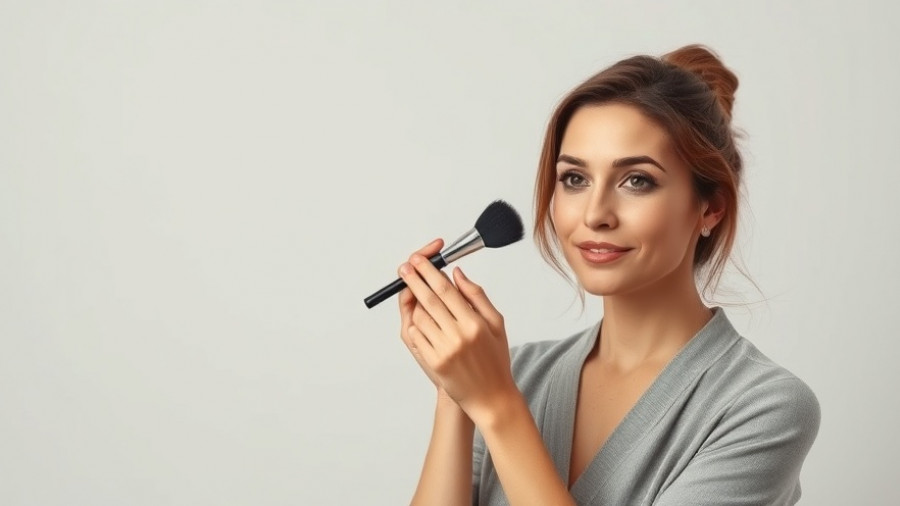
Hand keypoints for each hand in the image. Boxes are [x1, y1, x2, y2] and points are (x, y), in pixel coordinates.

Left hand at [397, 239, 517, 423]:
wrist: (490, 396)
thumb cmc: (495, 358)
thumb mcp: (496, 323)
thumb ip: (476, 296)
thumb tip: (457, 273)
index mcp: (475, 323)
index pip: (446, 290)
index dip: (429, 272)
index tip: (419, 260)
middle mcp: (458, 336)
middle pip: (428, 300)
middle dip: (414, 279)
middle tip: (406, 267)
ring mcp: (444, 350)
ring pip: (420, 317)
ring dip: (417, 304)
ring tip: (422, 301)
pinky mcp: (434, 362)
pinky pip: (418, 335)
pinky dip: (418, 325)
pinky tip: (425, 323)